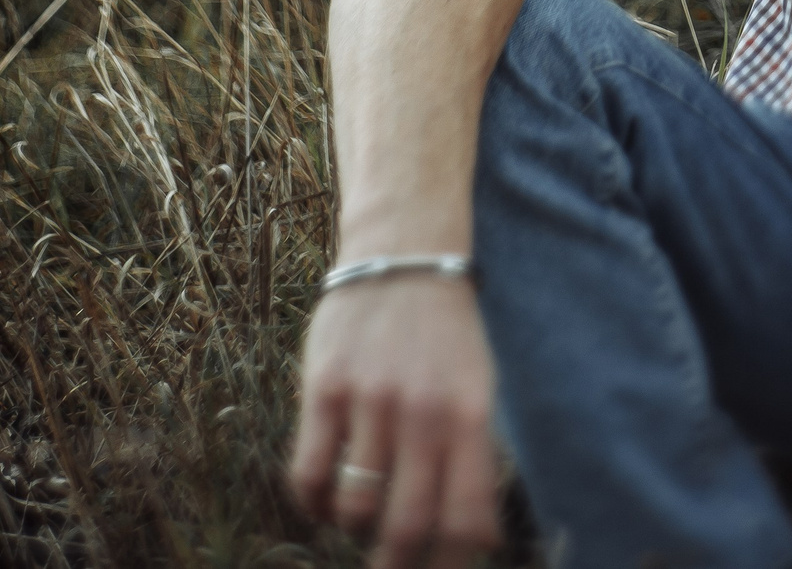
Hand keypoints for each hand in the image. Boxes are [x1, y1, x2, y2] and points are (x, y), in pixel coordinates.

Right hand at [289, 274, 502, 567]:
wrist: (403, 257)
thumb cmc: (445, 333)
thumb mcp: (477, 385)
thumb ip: (471, 453)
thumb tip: (472, 533)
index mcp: (472, 415)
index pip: (466, 514)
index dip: (453, 560)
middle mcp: (424, 413)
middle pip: (408, 524)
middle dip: (399, 565)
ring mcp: (371, 402)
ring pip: (356, 507)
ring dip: (355, 530)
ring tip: (360, 523)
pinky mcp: (323, 391)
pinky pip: (310, 474)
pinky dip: (314, 505)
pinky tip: (323, 502)